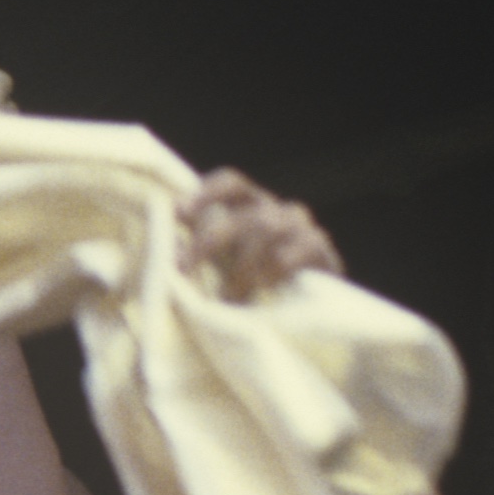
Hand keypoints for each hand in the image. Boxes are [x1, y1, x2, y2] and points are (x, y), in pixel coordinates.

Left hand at [179, 170, 337, 304]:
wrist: (308, 310)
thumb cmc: (254, 283)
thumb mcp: (222, 265)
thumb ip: (199, 251)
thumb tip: (172, 248)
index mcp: (248, 207)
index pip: (231, 183)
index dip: (205, 192)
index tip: (178, 213)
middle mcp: (275, 210)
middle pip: (244, 212)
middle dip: (209, 240)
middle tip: (185, 270)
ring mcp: (300, 226)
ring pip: (267, 228)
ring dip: (242, 265)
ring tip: (227, 297)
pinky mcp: (321, 249)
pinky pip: (301, 248)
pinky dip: (277, 267)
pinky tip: (264, 287)